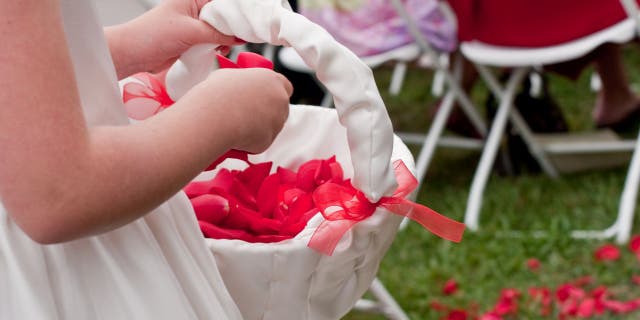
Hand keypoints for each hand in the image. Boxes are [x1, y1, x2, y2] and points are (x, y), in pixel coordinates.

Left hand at [108, 0, 241, 75]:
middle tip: (238, 38)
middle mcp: (193, 10)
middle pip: (223, 18)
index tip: (248, 25)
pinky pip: (211, 42)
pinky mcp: (191, 41)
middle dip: (231, 29)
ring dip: (224, 40)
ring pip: (218, 31)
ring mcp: (192, 26)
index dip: (236, 14)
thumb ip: (218, 34)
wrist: (133, 54)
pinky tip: (217, 52)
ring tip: (222, 47)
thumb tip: (239, 36)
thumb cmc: (151, 35)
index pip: (222, 4)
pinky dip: (216, 47)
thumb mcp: (191, 31)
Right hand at [194, 68, 292, 153]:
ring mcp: (277, 120)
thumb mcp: (229, 76)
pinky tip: (235, 135)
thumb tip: (239, 86)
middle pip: (280, 109)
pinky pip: (260, 142)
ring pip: (270, 127)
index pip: (286, 86)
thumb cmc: (218, 93)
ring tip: (235, 124)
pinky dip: (250, 142)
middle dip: (267, 113)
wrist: (214, 116)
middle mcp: (280, 99)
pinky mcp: (269, 139)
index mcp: (272, 80)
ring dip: (258, 128)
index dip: (274, 94)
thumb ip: (244, 82)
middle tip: (248, 115)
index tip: (265, 98)